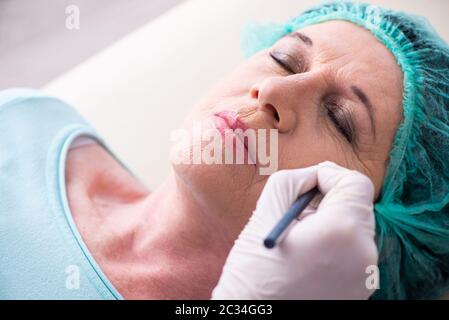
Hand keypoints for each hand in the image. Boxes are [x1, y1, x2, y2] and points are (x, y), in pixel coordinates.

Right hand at [211, 161, 377, 298]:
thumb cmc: (252, 272)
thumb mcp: (264, 213)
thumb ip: (291, 181)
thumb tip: (313, 174)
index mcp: (342, 231)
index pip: (356, 182)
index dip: (329, 175)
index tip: (306, 186)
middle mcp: (364, 255)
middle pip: (357, 205)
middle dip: (328, 200)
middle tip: (297, 213)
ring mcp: (365, 277)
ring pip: (355, 229)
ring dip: (330, 222)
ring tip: (299, 238)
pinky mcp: (360, 291)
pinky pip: (353, 252)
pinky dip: (334, 245)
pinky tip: (307, 257)